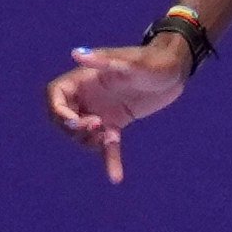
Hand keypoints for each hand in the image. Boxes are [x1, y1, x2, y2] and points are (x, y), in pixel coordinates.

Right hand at [45, 36, 193, 185]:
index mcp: (85, 77)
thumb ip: (104, 61)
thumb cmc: (154, 61)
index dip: (58, 110)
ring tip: (110, 138)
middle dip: (75, 128)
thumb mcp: (131, 63)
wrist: (175, 72)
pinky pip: (107, 146)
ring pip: (83, 135)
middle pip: (64, 118)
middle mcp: (89, 95)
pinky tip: (116, 178)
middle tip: (98, 126)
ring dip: (91, 142)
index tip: (74, 120)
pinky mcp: (116, 124)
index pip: (56, 95)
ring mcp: (101, 110)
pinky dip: (110, 161)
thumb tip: (77, 54)